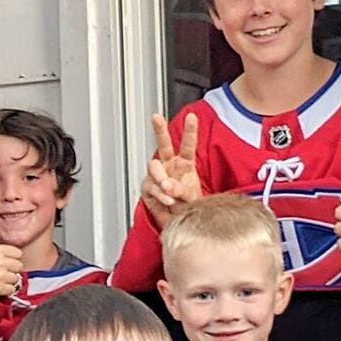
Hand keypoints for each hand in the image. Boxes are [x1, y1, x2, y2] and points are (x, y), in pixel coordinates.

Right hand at [140, 113, 203, 227]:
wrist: (176, 222)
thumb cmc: (187, 207)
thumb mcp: (191, 198)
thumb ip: (181, 190)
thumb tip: (167, 184)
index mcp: (184, 164)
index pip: (188, 145)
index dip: (190, 131)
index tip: (192, 117)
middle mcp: (169, 166)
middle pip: (163, 144)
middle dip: (159, 129)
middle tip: (156, 117)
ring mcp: (157, 175)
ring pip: (154, 167)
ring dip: (161, 177)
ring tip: (169, 189)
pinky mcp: (148, 187)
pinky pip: (151, 186)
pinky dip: (159, 194)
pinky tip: (167, 200)